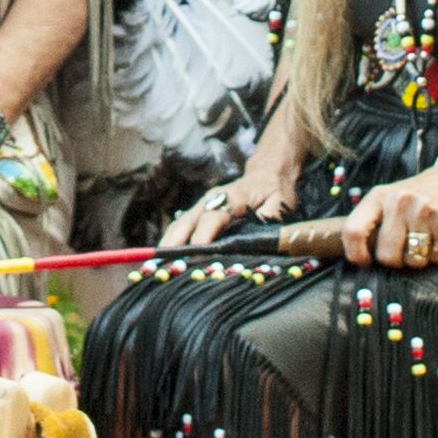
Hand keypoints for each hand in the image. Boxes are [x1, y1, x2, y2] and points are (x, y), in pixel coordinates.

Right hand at [166, 158, 298, 248]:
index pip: (214, 216)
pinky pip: (181, 227)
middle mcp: (212, 199)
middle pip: (189, 220)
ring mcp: (203, 205)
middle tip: (165, 260)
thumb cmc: (274, 191)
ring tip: (156, 261)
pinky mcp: (199, 213)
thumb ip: (271, 217)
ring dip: (169, 241)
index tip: (196, 251)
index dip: (204, 234)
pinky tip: (163, 256)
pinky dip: (171, 240)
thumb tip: (260, 234)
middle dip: (176, 240)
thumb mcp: (281, 202)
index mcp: (233, 196)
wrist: (267, 175)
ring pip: (181, 223)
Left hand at [337, 163, 437, 269]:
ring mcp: (422, 208)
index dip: (356, 253)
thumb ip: (374, 223)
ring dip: (422, 257)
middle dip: (398, 261)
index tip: (365, 261)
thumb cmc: (421, 196)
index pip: (353, 231)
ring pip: (414, 259)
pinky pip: (437, 254)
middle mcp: (398, 200)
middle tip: (408, 247)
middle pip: (387, 256)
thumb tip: (358, 257)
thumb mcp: (390, 200)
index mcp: (378, 196)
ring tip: (428, 238)